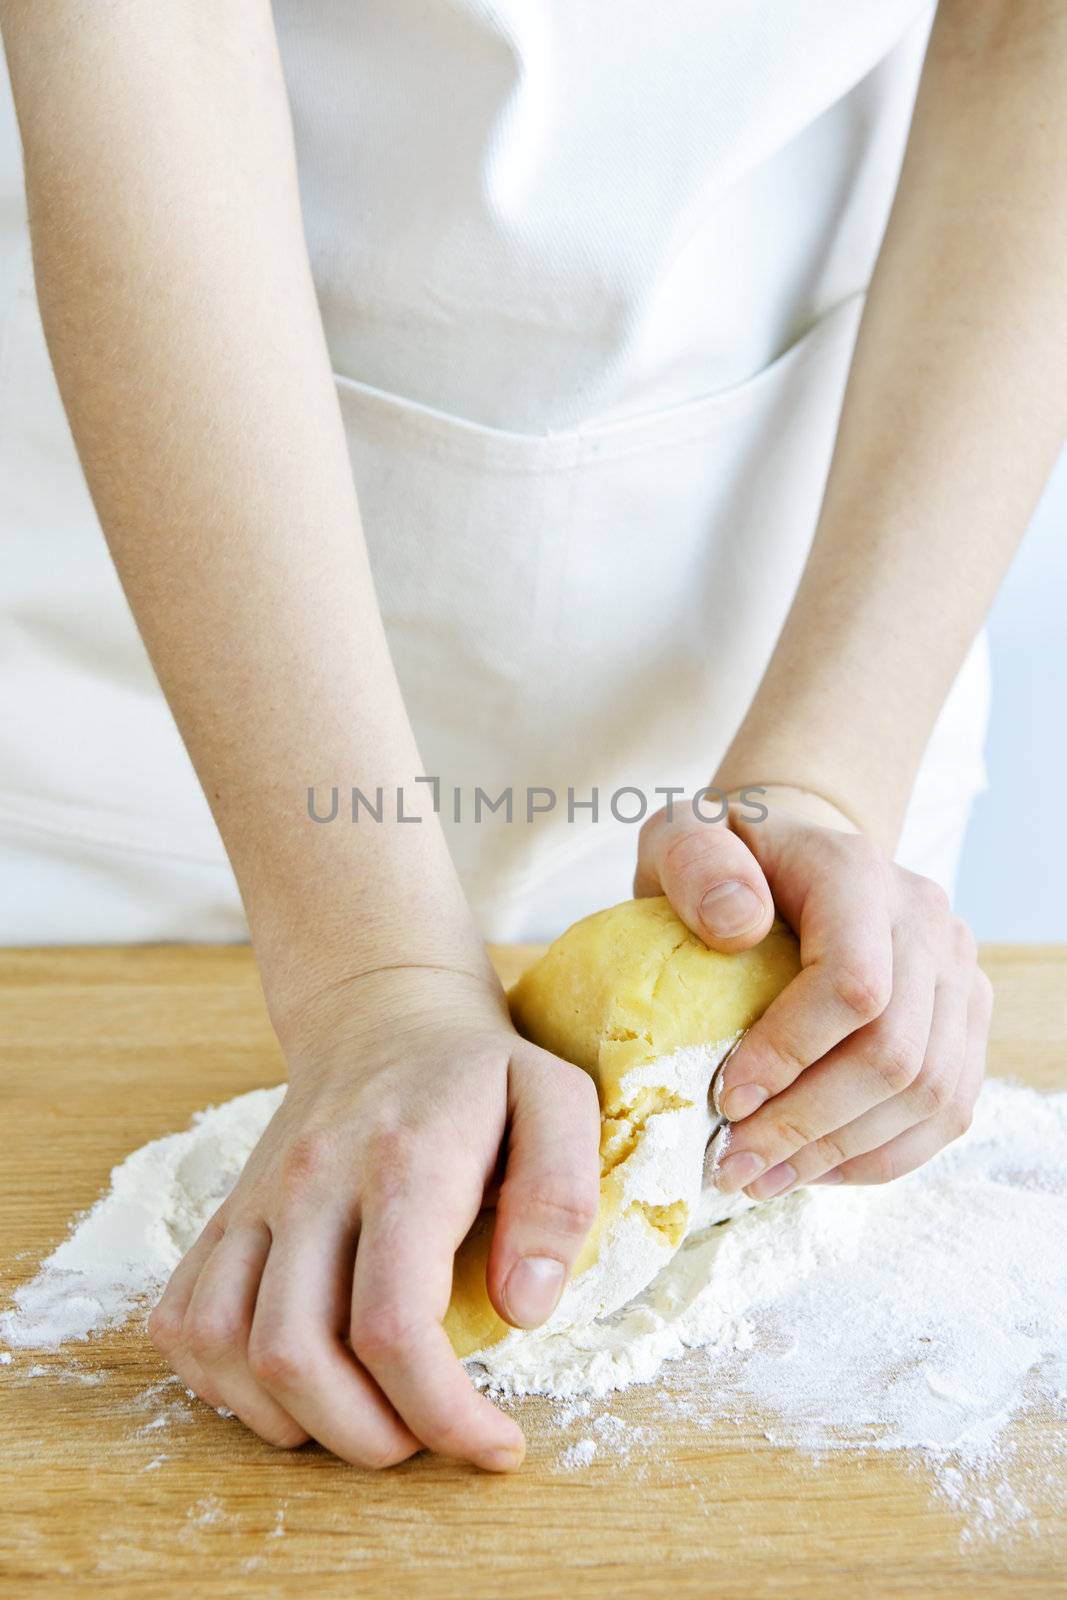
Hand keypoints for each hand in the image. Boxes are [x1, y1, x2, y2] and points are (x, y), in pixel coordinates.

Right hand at [147, 965, 599, 1470]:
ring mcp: (255, 1199)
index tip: (495, 1444)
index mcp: (402, 1163)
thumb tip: (524, 1310)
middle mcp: (312, 1183)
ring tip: (366, 1417)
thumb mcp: (558, 1101)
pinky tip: (295, 1383)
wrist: (382, 1014)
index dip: (442, 1415)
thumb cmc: (480, 1073)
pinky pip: (183, 1322)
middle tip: (427, 1439)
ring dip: (292, 1420)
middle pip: (296, 1354)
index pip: (394, 1326)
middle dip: (366, 1437)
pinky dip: (224, 1381)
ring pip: (225, 1349)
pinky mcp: (223, 1215)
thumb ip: (560, 1197)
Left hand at [634, 785, 991, 1193]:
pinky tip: (808, 1168)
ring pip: (929, 1094)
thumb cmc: (724, 860)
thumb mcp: (680, 837)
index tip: (724, 1099)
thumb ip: (693, 862)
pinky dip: (876, 1155)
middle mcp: (927, 921)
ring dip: (839, 1153)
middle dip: (808, 1124)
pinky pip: (943, 1112)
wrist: (787, 857)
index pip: (854, 984)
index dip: (792, 1054)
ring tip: (759, 1177)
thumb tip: (738, 926)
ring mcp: (957, 973)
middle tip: (731, 1163)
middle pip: (897, 1053)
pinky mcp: (964, 1022)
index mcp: (858, 873)